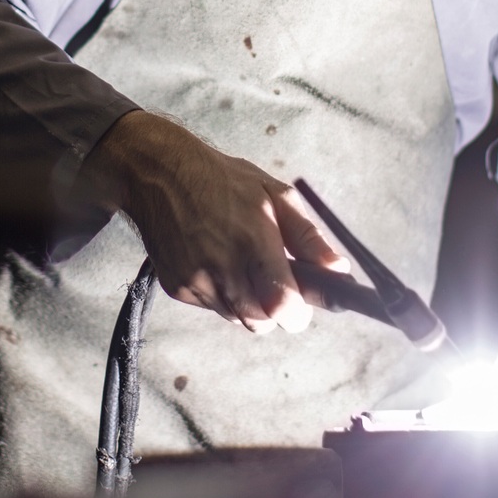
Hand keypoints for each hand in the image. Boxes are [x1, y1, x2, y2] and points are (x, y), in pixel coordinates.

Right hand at [79, 111, 347, 332]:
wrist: (158, 174)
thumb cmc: (223, 180)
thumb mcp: (275, 195)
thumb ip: (309, 238)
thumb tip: (339, 270)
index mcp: (254, 243)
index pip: (282, 309)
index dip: (297, 314)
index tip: (300, 303)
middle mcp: (223, 269)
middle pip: (261, 323)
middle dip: (274, 310)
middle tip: (272, 280)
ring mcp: (196, 281)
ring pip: (236, 319)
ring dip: (247, 303)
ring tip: (240, 264)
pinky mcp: (177, 288)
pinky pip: (211, 308)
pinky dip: (221, 295)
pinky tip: (214, 262)